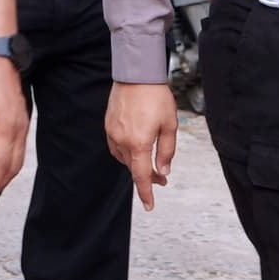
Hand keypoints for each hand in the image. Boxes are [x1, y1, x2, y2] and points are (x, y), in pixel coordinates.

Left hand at [0, 57, 29, 202]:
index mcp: (5, 129)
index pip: (1, 164)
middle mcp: (18, 131)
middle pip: (14, 166)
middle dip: (0, 183)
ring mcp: (23, 128)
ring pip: (19, 160)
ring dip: (7, 175)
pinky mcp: (23, 124)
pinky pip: (20, 150)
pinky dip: (12, 164)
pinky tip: (2, 167)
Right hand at [107, 82, 178, 208]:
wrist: (136, 74)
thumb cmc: (155, 96)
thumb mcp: (170, 125)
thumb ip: (167, 151)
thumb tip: (164, 169)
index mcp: (139, 143)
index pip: (142, 176)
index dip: (146, 193)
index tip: (149, 205)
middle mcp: (123, 141)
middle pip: (134, 168)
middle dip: (148, 176)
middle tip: (162, 177)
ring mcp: (113, 133)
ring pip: (124, 158)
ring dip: (137, 164)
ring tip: (150, 161)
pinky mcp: (108, 126)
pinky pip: (116, 147)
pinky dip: (127, 153)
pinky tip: (136, 148)